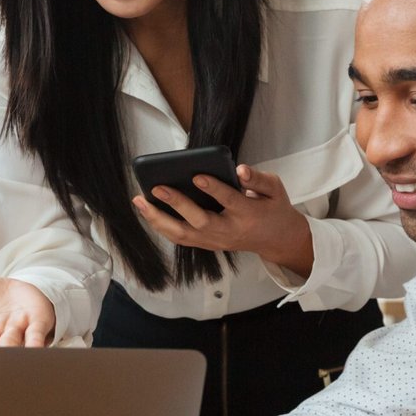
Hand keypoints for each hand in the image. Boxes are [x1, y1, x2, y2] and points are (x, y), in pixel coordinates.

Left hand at [132, 164, 314, 275]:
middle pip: (199, 221)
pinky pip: (180, 238)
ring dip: (158, 219)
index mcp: (248, 214)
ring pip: (183, 234)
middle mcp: (228, 231)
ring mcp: (215, 241)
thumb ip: (258, 179)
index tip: (197, 176)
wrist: (276, 239)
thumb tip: (240, 170)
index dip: (213, 189)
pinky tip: (147, 211)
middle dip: (176, 204)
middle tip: (157, 188)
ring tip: (139, 201)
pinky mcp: (206, 245)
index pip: (228, 200)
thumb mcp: (275, 190)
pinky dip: (161, 226)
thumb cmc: (273, 208)